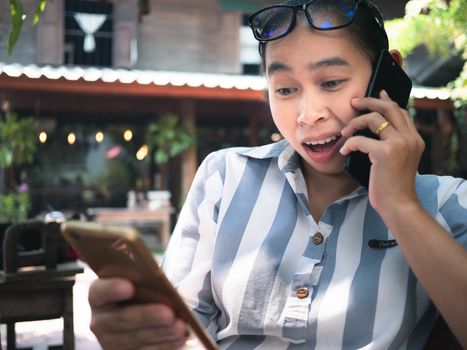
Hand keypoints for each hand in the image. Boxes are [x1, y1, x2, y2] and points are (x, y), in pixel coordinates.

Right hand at [88, 277, 187, 349]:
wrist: (137, 314)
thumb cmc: (139, 293)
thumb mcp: (137, 283)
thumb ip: (143, 282)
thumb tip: (161, 285)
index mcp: (98, 296)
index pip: (100, 291)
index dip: (112, 289)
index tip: (129, 287)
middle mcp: (100, 320)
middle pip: (121, 319)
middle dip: (147, 316)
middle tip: (168, 313)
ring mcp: (110, 341)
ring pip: (135, 338)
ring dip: (160, 333)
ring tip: (180, 327)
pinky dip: (164, 346)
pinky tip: (179, 339)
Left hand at [340, 90, 424, 215]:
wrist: (399, 206)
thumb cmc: (393, 187)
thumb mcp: (398, 162)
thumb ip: (391, 145)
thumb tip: (373, 132)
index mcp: (415, 140)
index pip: (401, 112)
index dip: (386, 101)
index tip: (376, 93)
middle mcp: (409, 138)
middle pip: (389, 107)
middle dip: (369, 101)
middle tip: (354, 102)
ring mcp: (399, 144)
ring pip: (373, 118)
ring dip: (354, 123)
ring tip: (344, 133)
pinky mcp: (385, 153)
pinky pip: (360, 140)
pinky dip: (349, 145)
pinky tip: (344, 152)